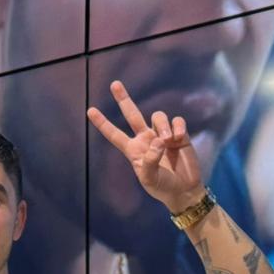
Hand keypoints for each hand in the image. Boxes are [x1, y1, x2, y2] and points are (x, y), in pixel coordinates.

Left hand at [87, 79, 203, 211]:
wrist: (184, 190)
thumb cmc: (162, 187)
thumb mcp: (149, 179)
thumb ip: (150, 161)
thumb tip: (158, 140)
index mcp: (132, 150)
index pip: (114, 134)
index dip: (102, 123)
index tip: (89, 111)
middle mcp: (145, 139)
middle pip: (132, 114)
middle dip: (123, 99)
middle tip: (114, 84)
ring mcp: (162, 135)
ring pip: (157, 116)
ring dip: (162, 125)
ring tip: (169, 140)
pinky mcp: (179, 134)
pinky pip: (176, 121)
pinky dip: (177, 127)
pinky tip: (178, 138)